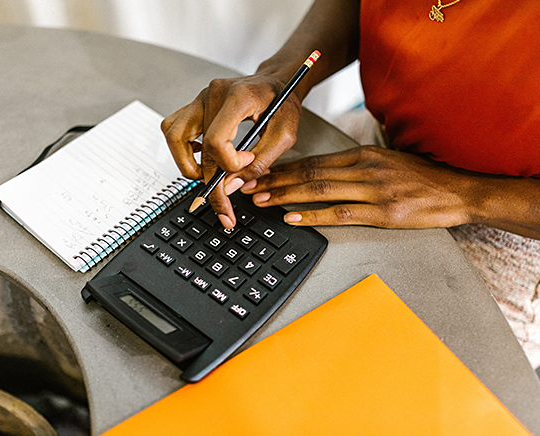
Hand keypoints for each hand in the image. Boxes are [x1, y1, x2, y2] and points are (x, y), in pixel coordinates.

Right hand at [161, 73, 301, 227]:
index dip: (228, 163)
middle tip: (223, 207)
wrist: (277, 81)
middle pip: (199, 148)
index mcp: (237, 98)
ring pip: (174, 137)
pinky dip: (182, 149)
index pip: (216, 140)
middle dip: (210, 183)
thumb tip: (231, 186)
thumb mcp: (284, 135)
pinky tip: (201, 157)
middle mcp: (212, 94)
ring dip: (187, 164)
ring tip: (207, 178)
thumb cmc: (282, 103)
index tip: (246, 164)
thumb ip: (260, 162)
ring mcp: (200, 98)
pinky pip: (173, 129)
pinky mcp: (195, 105)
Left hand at [241, 145, 474, 228]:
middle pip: (310, 173)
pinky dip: (313, 215)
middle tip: (247, 186)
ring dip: (285, 196)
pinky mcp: (384, 213)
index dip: (282, 167)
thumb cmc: (420, 178)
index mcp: (363, 154)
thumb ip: (355, 165)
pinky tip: (293, 217)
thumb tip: (320, 172)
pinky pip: (341, 214)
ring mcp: (374, 190)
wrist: (458, 191)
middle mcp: (365, 168)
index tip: (260, 172)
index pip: (313, 160)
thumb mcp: (386, 160)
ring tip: (261, 200)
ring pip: (320, 190)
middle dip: (274, 180)